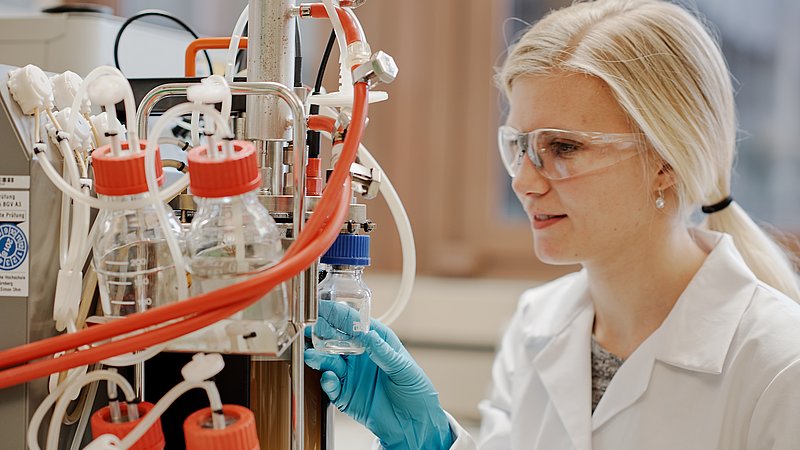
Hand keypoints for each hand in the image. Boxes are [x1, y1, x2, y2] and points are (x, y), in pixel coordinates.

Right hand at [305, 301, 453, 449]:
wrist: (415, 424)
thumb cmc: (415, 390)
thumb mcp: (403, 367)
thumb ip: (383, 351)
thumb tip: (367, 335)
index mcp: (376, 341)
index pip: (354, 323)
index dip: (339, 314)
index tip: (324, 309)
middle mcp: (361, 356)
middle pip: (336, 340)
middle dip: (322, 334)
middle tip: (311, 332)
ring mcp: (351, 375)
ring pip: (329, 361)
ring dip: (319, 357)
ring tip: (312, 356)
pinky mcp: (345, 395)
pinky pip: (331, 386)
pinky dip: (327, 381)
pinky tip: (329, 378)